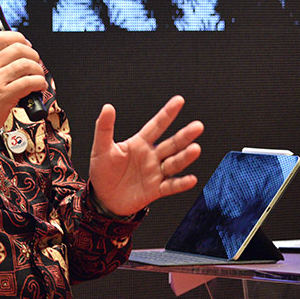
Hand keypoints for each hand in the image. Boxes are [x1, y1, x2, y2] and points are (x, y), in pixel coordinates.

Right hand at [0, 31, 47, 147]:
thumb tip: (18, 62)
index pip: (0, 37)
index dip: (19, 37)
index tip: (27, 46)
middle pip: (18, 48)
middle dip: (34, 55)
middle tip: (36, 65)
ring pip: (26, 64)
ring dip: (38, 70)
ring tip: (38, 78)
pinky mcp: (4, 96)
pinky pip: (29, 82)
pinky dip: (39, 83)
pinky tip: (39, 89)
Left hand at [89, 95, 202, 216]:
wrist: (102, 197)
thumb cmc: (102, 170)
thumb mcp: (101, 148)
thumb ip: (104, 128)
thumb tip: (107, 107)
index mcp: (139, 143)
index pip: (156, 126)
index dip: (167, 113)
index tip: (179, 100)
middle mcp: (151, 156)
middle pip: (171, 144)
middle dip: (184, 135)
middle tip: (198, 126)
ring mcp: (155, 173)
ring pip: (174, 163)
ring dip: (185, 157)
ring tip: (195, 149)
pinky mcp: (155, 190)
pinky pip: (171, 186)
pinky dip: (181, 184)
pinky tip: (191, 179)